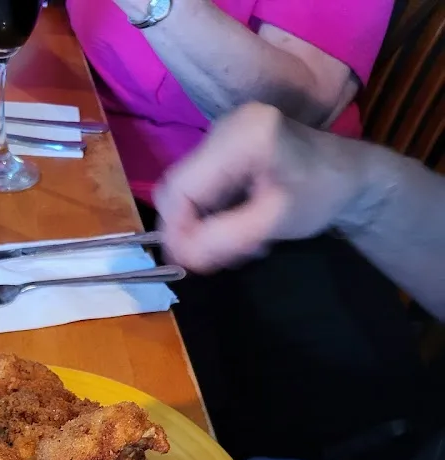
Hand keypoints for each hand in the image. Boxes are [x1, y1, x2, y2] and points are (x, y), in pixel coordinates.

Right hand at [153, 103, 368, 272]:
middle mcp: (224, 126)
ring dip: (200, 223)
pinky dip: (210, 212)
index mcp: (242, 136)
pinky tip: (235, 224)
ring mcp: (222, 132)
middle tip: (213, 257)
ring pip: (186, 190)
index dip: (176, 231)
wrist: (351, 174)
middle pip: (177, 188)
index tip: (191, 264)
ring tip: (234, 242)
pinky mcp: (224, 145)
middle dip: (188, 229)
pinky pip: (199, 185)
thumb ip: (223, 240)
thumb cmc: (321, 196)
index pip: (180, 188)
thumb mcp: (272, 224)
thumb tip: (180, 259)